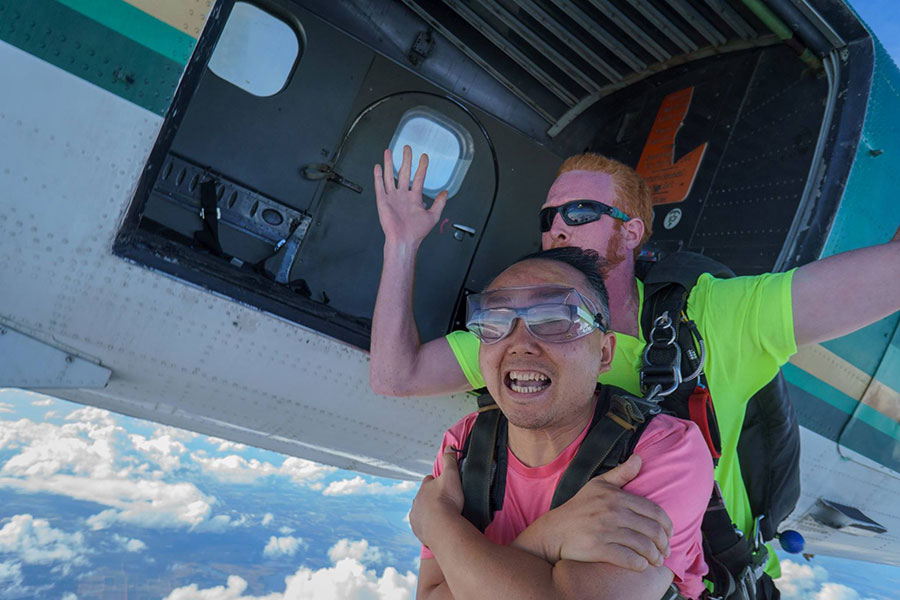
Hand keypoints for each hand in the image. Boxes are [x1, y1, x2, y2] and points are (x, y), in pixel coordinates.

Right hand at [374, 146, 448, 247]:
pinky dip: (378, 176)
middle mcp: (403, 195)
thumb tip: (445, 192)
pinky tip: (378, 167)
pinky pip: (380, 186)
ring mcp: (393, 197)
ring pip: (390, 176)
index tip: (424, 157)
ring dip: (390, 164)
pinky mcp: (383, 201)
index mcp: (414, 198)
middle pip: (404, 172)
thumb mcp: (433, 216)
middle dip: (406, 159)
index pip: (419, 177)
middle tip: (407, 148)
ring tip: (389, 152)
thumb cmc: (417, 232)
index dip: (422, 166)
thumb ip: (439, 203)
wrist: (404, 240)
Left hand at [409, 449, 463, 546]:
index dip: (435, 481)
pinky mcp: (417, 528)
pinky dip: (426, 524)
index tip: (442, 485)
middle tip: (443, 501)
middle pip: (423, 496)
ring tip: (440, 516)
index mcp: (425, 487)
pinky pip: (420, 525)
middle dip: (431, 497)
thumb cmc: (448, 501)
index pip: (429, 480)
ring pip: (421, 510)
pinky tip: (435, 526)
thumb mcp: (452, 475)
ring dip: (428, 511)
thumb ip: (450, 460)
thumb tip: (449, 446)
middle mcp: (417, 500)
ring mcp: (416, 515)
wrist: (442, 526)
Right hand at [536, 455, 672, 569]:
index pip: (654, 511)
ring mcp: (606, 530)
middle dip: (664, 544)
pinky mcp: (598, 548)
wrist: (554, 531)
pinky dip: (640, 565)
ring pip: (644, 546)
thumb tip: (639, 458)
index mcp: (616, 496)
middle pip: (653, 530)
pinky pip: (629, 559)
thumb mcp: (597, 485)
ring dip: (655, 557)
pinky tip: (641, 565)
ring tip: (656, 561)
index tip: (669, 534)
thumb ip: (621, 473)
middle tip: (665, 551)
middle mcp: (613, 512)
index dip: (667, 525)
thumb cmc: (578, 508)